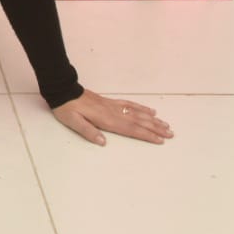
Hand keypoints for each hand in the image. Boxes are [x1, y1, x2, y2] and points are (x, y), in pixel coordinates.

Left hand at [51, 90, 173, 145]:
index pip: (130, 129)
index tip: (160, 140)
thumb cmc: (67, 109)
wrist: (63, 91)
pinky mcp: (110, 102)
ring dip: (152, 119)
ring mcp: (113, 106)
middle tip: (171, 134)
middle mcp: (113, 112)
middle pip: (138, 121)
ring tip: (166, 124)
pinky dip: (141, 107)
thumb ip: (88, 132)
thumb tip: (103, 142)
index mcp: (106, 120)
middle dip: (155, 128)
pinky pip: (129, 104)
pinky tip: (150, 110)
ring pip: (137, 113)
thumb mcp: (74, 122)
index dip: (146, 135)